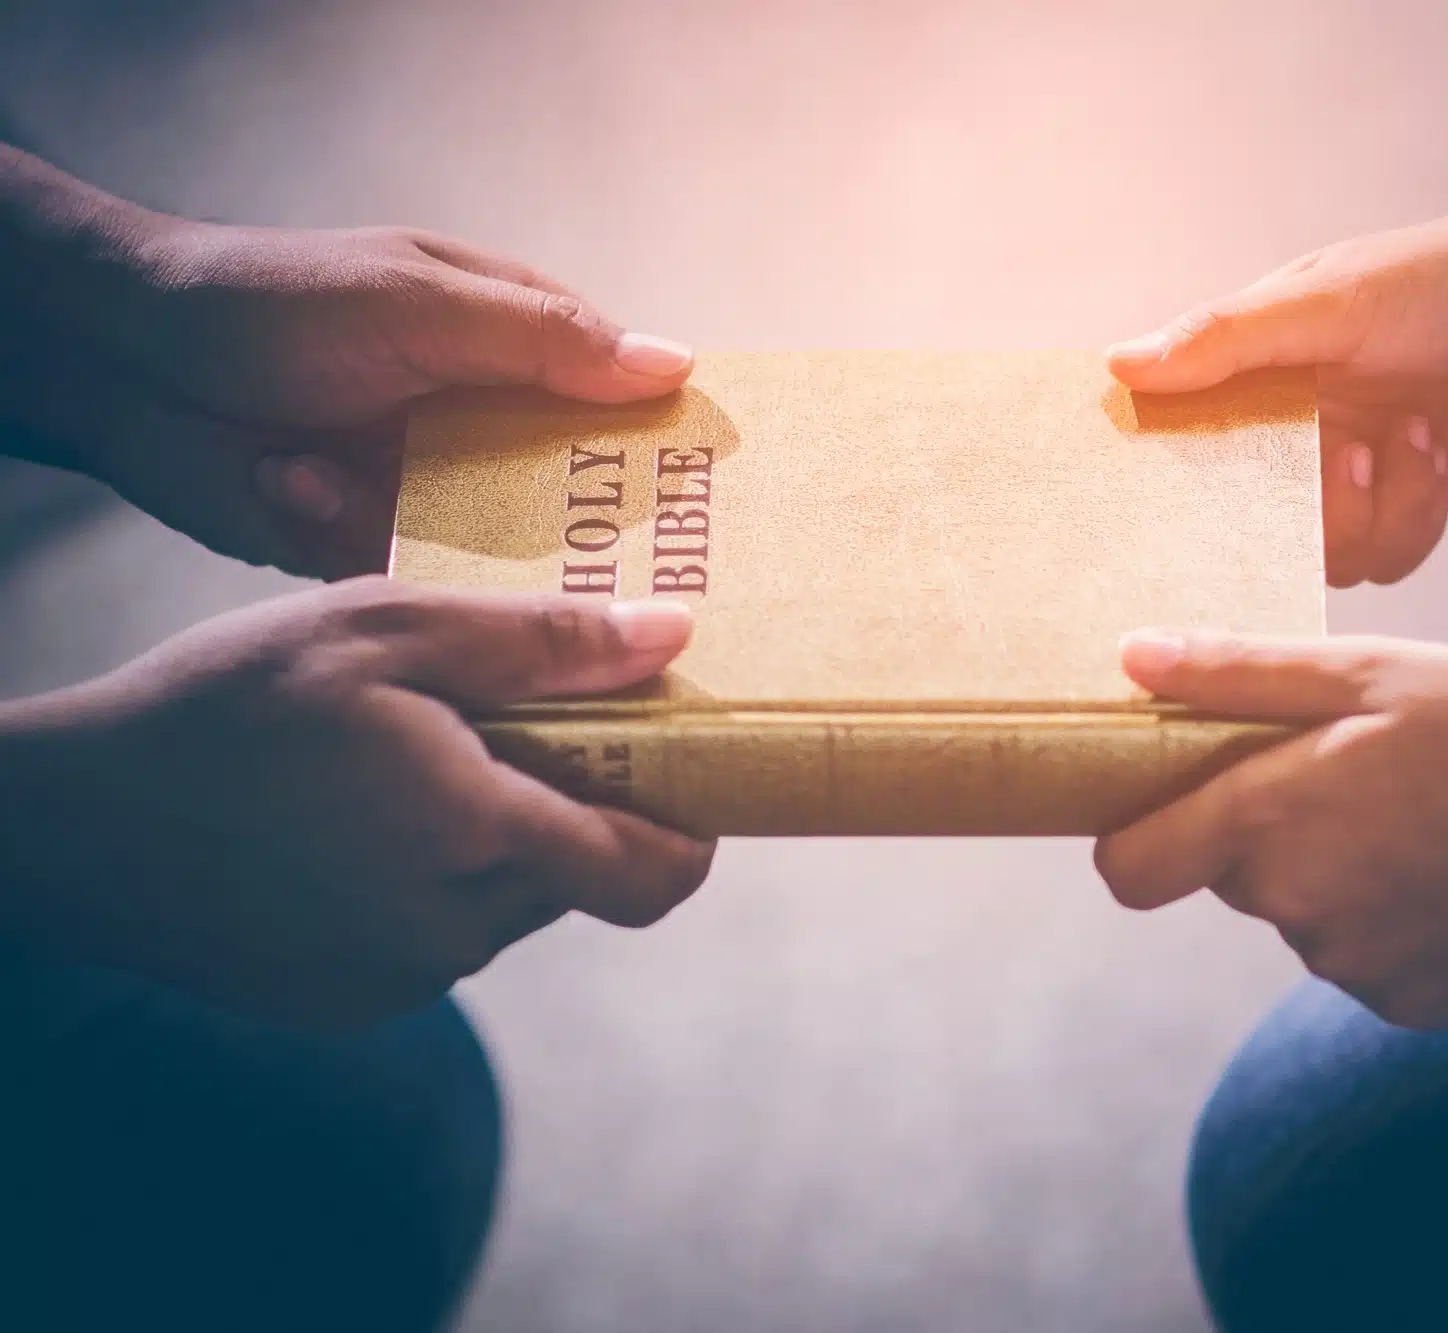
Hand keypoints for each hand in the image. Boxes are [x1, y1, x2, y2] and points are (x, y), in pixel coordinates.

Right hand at [0, 579, 711, 1028]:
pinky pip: (437, 938)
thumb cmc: (224, 705)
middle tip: (522, 729)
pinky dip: (430, 882)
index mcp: (476, 838)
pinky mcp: (348, 1002)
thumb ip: (538, 642)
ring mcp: (398, 977)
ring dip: (496, 842)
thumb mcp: (382, 629)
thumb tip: (672, 638)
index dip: (692, 832)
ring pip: (507, 906)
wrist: (69, 822)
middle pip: (579, 879)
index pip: (653, 874)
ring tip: (415, 763)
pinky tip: (356, 823)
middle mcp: (452, 930)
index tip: (691, 777)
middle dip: (577, 811)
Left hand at [4, 218, 691, 577]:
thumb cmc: (273, 301)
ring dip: (448, 530)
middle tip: (615, 562)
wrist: (121, 361)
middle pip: (576, 493)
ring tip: (388, 492)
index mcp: (511, 345)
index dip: (669, 446)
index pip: (621, 399)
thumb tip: (675, 365)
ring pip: (501, 550)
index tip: (719, 500)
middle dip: (585, 524)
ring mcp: (428, 488)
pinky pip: (415, 575)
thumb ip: (546, 339)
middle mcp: (482, 422)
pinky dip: (359, 537)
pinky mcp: (370, 546)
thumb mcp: (423, 301)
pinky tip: (301, 483)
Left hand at [1095, 630, 1447, 1027]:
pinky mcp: (1402, 1004)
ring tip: (1422, 817)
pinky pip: (1360, 955)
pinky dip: (1389, 917)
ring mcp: (1349, 965)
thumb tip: (1130, 659)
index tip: (1176, 796)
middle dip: (1266, 827)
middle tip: (1354, 772)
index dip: (1136, 832)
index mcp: (1265, 820)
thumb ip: (1237, 672)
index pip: (1127, 868)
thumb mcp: (1369, 671)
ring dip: (1333, 870)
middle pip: (1228, 874)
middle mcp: (1292, 909)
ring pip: (1300, 913)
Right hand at [1105, 190, 1447, 585]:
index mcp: (1250, 370)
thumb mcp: (1331, 301)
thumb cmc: (1447, 276)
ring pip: (1324, 553)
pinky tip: (1436, 454)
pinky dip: (1415, 517)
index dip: (1166, 482)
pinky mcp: (1403, 499)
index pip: (1175, 439)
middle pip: (1248, 522)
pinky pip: (1385, 558)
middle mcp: (1288, 426)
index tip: (1178, 507)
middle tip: (1348, 459)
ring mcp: (1346, 469)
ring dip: (1375, 510)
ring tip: (1413, 437)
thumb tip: (1119, 366)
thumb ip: (1228, 337)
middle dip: (1304, 511)